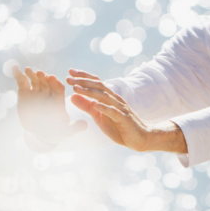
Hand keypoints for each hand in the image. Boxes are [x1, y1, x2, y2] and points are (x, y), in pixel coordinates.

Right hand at [12, 65, 86, 140]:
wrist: (39, 131)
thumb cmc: (55, 131)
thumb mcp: (65, 132)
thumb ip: (74, 128)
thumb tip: (85, 125)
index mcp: (58, 100)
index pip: (58, 89)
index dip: (55, 83)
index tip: (52, 78)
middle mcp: (48, 93)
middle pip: (46, 83)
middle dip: (43, 77)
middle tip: (40, 73)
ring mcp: (36, 91)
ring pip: (35, 80)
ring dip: (32, 74)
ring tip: (28, 70)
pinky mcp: (25, 92)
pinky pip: (22, 82)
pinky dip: (18, 75)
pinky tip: (14, 67)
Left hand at [67, 69, 186, 152]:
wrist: (140, 138)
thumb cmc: (119, 127)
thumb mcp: (98, 117)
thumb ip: (86, 106)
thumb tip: (72, 96)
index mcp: (109, 98)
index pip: (96, 83)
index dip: (84, 76)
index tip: (70, 72)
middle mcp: (115, 100)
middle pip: (99, 86)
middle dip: (83, 81)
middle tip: (69, 78)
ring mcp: (120, 108)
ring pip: (104, 96)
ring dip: (89, 92)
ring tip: (76, 89)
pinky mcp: (124, 119)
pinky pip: (113, 111)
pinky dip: (103, 107)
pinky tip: (94, 104)